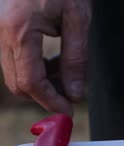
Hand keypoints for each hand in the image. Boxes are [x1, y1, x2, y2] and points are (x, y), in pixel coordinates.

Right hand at [0, 0, 90, 114]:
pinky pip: (13, 59)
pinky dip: (33, 67)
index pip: (32, 83)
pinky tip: (53, 59)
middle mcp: (1, 32)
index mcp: (20, 30)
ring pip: (14, 73)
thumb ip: (76, 57)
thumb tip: (75, 92)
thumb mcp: (78, 18)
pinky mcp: (1, 27)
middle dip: (45, 94)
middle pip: (18, 83)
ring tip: (64, 69)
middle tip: (70, 91)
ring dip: (40, 81)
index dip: (51, 101)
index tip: (68, 111)